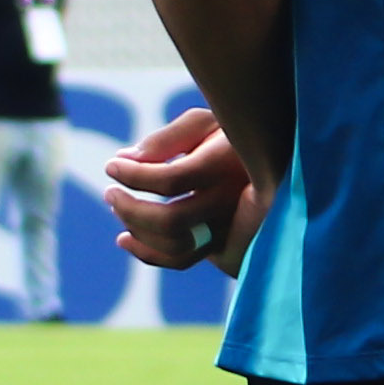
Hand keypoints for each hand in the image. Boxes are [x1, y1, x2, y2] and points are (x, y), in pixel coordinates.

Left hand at [104, 116, 256, 272]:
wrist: (273, 164)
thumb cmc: (231, 136)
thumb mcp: (206, 124)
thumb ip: (168, 138)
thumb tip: (125, 159)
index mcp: (227, 166)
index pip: (170, 181)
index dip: (133, 175)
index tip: (112, 164)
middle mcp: (232, 203)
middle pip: (171, 221)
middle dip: (130, 208)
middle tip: (109, 192)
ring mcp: (229, 229)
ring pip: (176, 247)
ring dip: (136, 230)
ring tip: (116, 208)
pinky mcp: (221, 246)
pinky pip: (181, 260)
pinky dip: (147, 254)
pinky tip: (126, 238)